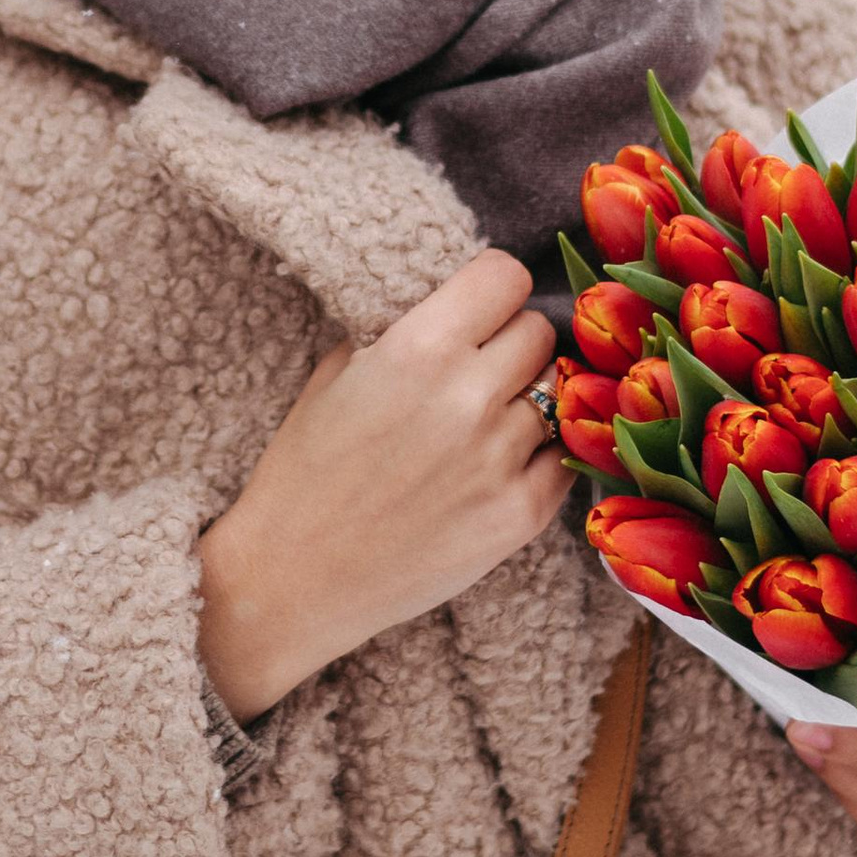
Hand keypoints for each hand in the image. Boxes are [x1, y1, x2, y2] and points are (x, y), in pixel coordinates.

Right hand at [198, 251, 563, 713]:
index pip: (506, 277)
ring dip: (527, 402)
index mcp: (417, 349)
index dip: (492, 290)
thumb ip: (402, 330)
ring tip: (482, 427)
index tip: (480, 310)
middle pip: (538, 331)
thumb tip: (455, 304)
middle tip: (478, 372)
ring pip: (558, 394)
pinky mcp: (521, 515)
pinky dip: (538, 457)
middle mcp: (468, 397)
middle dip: (509, 345)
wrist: (292, 579)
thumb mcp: (335, 375)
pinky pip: (564, 459)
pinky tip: (496, 468)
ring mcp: (500, 459)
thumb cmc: (304, 473)